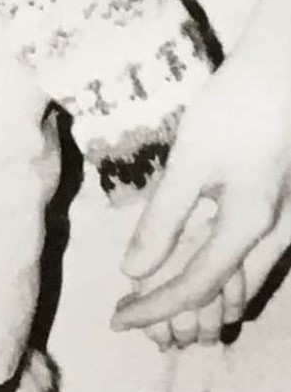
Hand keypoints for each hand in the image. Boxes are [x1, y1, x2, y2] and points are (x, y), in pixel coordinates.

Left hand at [113, 44, 290, 345]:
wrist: (285, 71)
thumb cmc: (236, 108)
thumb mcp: (190, 161)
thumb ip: (163, 218)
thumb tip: (134, 270)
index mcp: (248, 225)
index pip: (195, 288)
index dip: (154, 308)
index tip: (118, 320)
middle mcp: (277, 236)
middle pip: (227, 297)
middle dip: (181, 315)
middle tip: (138, 316)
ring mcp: (289, 225)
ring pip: (248, 283)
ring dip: (205, 299)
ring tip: (160, 298)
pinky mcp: (288, 211)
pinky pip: (257, 260)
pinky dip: (226, 274)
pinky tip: (197, 264)